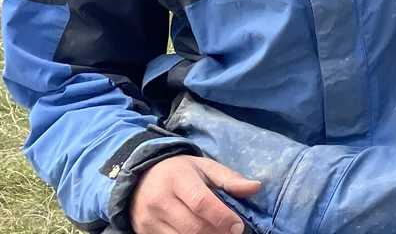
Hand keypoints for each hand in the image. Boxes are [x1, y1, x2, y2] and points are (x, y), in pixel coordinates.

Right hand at [130, 154, 261, 233]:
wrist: (140, 177)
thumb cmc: (179, 171)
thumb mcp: (204, 167)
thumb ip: (229, 179)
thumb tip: (255, 187)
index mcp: (177, 179)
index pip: (201, 203)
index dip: (222, 217)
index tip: (237, 226)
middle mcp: (160, 200)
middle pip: (193, 227)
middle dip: (217, 233)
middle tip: (230, 232)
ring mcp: (149, 220)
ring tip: (217, 232)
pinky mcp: (144, 233)